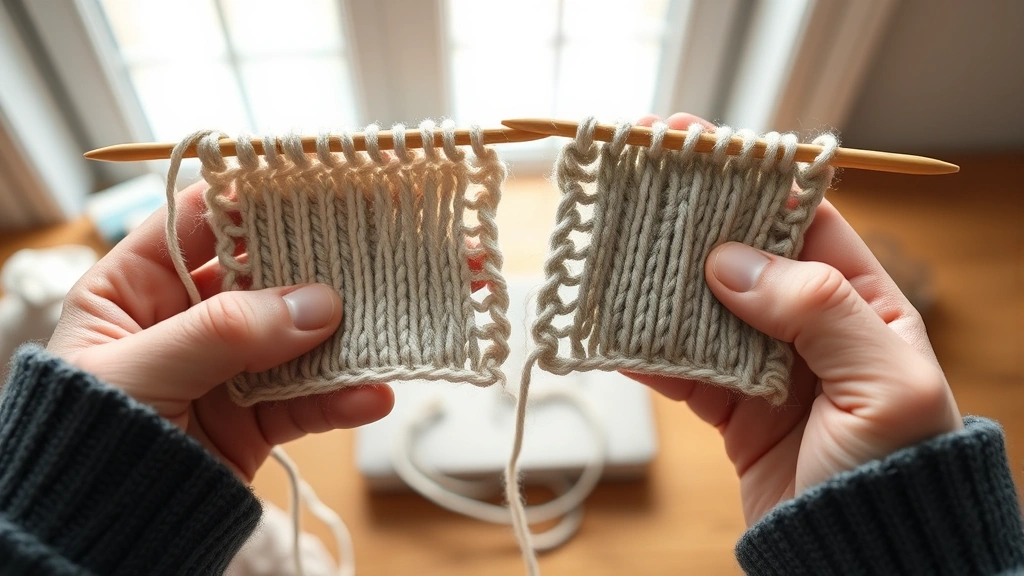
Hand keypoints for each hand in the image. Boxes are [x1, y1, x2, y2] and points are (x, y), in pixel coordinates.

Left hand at [47, 181, 393, 481]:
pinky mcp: (255, 417)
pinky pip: (306, 398)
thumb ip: (224, 333)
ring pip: (298, 334)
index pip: (202, 218)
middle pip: (266, 272)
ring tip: (389, 323)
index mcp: (135, 285)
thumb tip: (318, 304)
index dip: (256, 193)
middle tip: (377, 244)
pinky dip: (342, 396)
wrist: (95, 535)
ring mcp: (226, 368)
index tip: (319, 179)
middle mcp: (186, 318)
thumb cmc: (86, 438)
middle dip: (320, 261)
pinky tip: (371, 394)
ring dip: (346, 331)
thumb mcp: (140, 373)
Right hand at [628, 113, 962, 523]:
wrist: (866, 562)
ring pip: (697, 304)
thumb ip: (817, 310)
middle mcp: (809, 324)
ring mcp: (763, 363)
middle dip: (687, 216)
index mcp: (862, 302)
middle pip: (737, 253)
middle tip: (632, 177)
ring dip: (653, 278)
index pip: (799, 217)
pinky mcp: (727, 406)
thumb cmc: (896, 475)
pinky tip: (606, 324)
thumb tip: (730, 262)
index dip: (746, 177)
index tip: (692, 141)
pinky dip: (641, 346)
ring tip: (606, 245)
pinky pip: (677, 364)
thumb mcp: (883, 385)